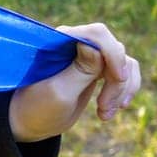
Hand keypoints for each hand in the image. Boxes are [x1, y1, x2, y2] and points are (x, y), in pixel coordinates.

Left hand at [9, 23, 141, 142]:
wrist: (31, 122)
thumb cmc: (38, 108)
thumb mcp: (59, 92)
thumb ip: (81, 70)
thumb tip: (95, 47)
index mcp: (60, 42)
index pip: (97, 34)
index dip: (113, 54)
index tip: (117, 79)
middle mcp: (77, 43)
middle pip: (115, 50)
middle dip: (116, 81)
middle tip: (103, 109)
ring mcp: (90, 56)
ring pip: (126, 63)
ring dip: (121, 89)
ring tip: (105, 114)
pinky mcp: (99, 69)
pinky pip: (125, 73)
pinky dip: (124, 91)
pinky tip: (115, 109)